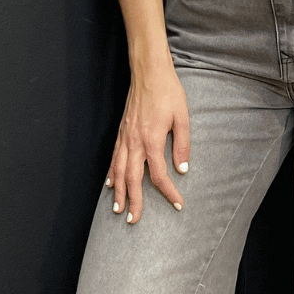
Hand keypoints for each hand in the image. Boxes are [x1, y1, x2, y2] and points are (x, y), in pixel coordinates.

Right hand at [106, 62, 189, 223]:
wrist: (149, 73)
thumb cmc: (168, 93)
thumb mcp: (182, 118)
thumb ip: (182, 146)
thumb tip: (182, 169)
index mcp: (152, 140)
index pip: (159, 175)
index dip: (168, 192)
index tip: (178, 204)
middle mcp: (135, 142)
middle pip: (132, 179)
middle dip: (133, 201)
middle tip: (133, 220)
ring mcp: (125, 137)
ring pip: (119, 171)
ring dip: (118, 192)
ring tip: (118, 209)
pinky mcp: (121, 132)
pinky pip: (114, 158)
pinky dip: (111, 173)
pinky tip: (111, 183)